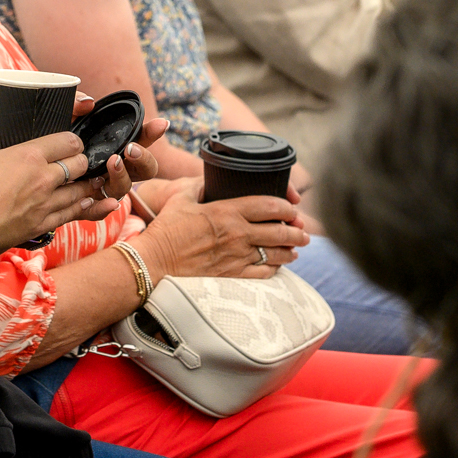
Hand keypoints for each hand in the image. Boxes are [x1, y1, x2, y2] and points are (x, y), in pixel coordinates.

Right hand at [0, 132, 119, 263]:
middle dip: (81, 160)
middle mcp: (44, 179)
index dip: (73, 140)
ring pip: (80, 191)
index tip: (70, 142)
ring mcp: (45, 204)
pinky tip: (86, 202)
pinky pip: (72, 214)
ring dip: (86, 184)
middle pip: (79, 165)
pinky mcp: (41, 225)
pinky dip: (82, 206)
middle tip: (78, 160)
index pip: (68, 141)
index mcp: (30, 155)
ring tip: (91, 180)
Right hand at [133, 181, 308, 280]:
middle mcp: (237, 235)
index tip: (293, 209)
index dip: (287, 207)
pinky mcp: (232, 277)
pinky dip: (274, 269)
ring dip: (290, 251)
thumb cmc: (165, 230)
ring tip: (296, 249)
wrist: (154, 263)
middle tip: (303, 232)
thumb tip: (207, 180)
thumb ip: (198, 187)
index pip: (268, 206)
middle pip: (279, 232)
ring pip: (275, 255)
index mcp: (226, 212)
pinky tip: (276, 266)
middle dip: (297, 232)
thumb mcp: (180, 199)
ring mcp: (237, 258)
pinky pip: (263, 274)